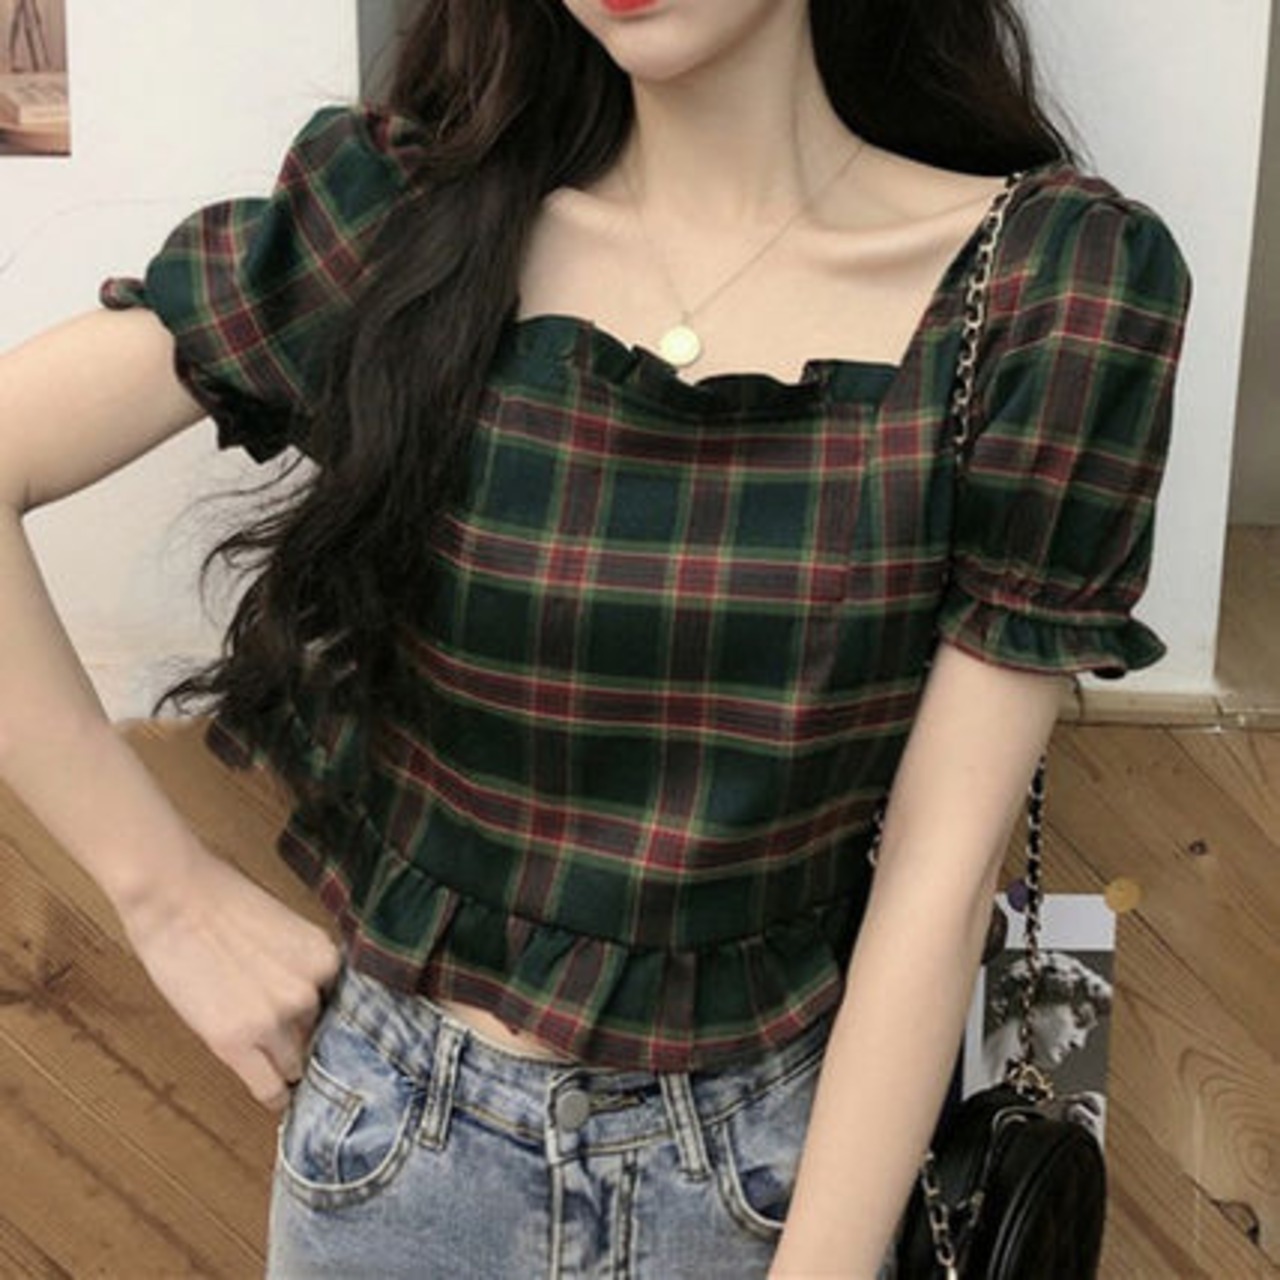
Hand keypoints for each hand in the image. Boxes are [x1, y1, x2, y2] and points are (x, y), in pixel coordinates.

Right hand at [117, 849, 342, 1111]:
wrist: (175, 896)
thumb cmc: (224, 902)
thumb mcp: (287, 931)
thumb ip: (305, 968)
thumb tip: (314, 1003)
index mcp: (327, 960)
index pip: (341, 1007)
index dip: (329, 1021)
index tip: (329, 1038)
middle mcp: (311, 992)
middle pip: (319, 1034)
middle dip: (306, 1039)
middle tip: (290, 1045)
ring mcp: (274, 1020)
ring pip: (295, 1063)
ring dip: (286, 1066)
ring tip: (278, 1068)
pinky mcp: (234, 1042)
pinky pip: (269, 1087)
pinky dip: (275, 1097)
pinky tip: (278, 1102)